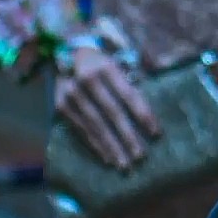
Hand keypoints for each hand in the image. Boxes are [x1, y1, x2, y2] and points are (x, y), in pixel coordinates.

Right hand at [53, 46, 158, 170]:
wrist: (64, 52)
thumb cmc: (101, 61)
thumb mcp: (117, 63)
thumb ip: (132, 82)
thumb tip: (152, 109)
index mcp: (106, 67)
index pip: (128, 95)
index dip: (143, 115)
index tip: (156, 134)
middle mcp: (86, 81)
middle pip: (111, 113)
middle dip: (127, 137)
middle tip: (140, 157)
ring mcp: (71, 95)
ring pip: (95, 126)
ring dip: (111, 147)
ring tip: (124, 164)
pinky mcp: (61, 107)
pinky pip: (82, 130)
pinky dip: (96, 145)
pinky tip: (107, 158)